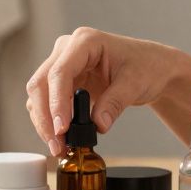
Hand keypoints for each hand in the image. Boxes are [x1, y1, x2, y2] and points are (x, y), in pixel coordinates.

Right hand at [25, 27, 180, 155]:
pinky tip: (61, 139)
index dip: (57, 102)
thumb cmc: (146, 66)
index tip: (61, 129)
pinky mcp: (62, 82)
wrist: (151, 68)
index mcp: (85, 41)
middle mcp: (67, 50)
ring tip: (59, 147)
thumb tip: (98, 125)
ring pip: (39, 95)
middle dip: (45, 117)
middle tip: (57, 145)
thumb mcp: (135, 83)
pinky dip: (49, 122)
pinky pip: (46, 103)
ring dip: (44, 123)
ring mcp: (62, 64)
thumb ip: (115, 102)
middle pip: (41, 84)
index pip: (60, 72)